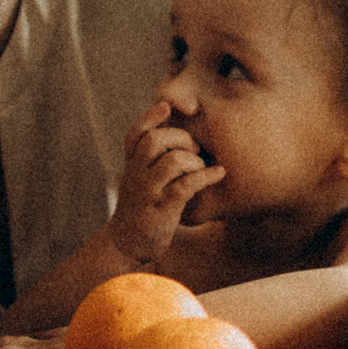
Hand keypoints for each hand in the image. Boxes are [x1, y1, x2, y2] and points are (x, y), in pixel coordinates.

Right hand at [110, 100, 225, 262]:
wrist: (128, 243)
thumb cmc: (143, 206)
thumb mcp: (141, 179)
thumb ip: (153, 159)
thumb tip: (183, 135)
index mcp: (131, 164)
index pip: (135, 134)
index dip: (149, 117)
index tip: (166, 105)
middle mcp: (135, 174)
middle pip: (154, 141)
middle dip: (180, 137)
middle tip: (194, 148)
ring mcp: (147, 192)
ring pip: (171, 161)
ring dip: (193, 160)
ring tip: (201, 167)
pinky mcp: (161, 209)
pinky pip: (185, 186)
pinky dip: (206, 176)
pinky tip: (219, 173)